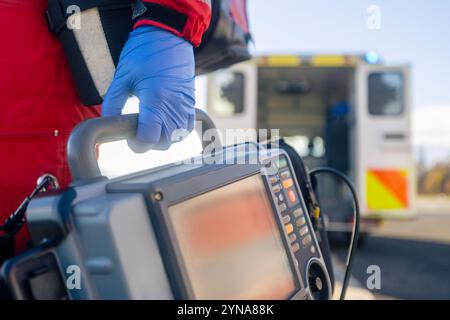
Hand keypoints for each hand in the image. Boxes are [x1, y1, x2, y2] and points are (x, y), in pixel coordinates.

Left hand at [102, 26, 195, 152]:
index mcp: (155, 101)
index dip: (137, 144)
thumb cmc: (144, 52)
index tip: (129, 137)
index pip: (149, 138)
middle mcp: (174, 107)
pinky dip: (177, 132)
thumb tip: (107, 122)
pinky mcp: (191, 103)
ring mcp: (185, 106)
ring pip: (177, 138)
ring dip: (163, 138)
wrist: (169, 35)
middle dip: (149, 142)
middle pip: (164, 143)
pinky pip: (187, 128)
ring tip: (151, 126)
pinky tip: (165, 123)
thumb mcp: (122, 76)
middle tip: (137, 130)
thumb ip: (113, 103)